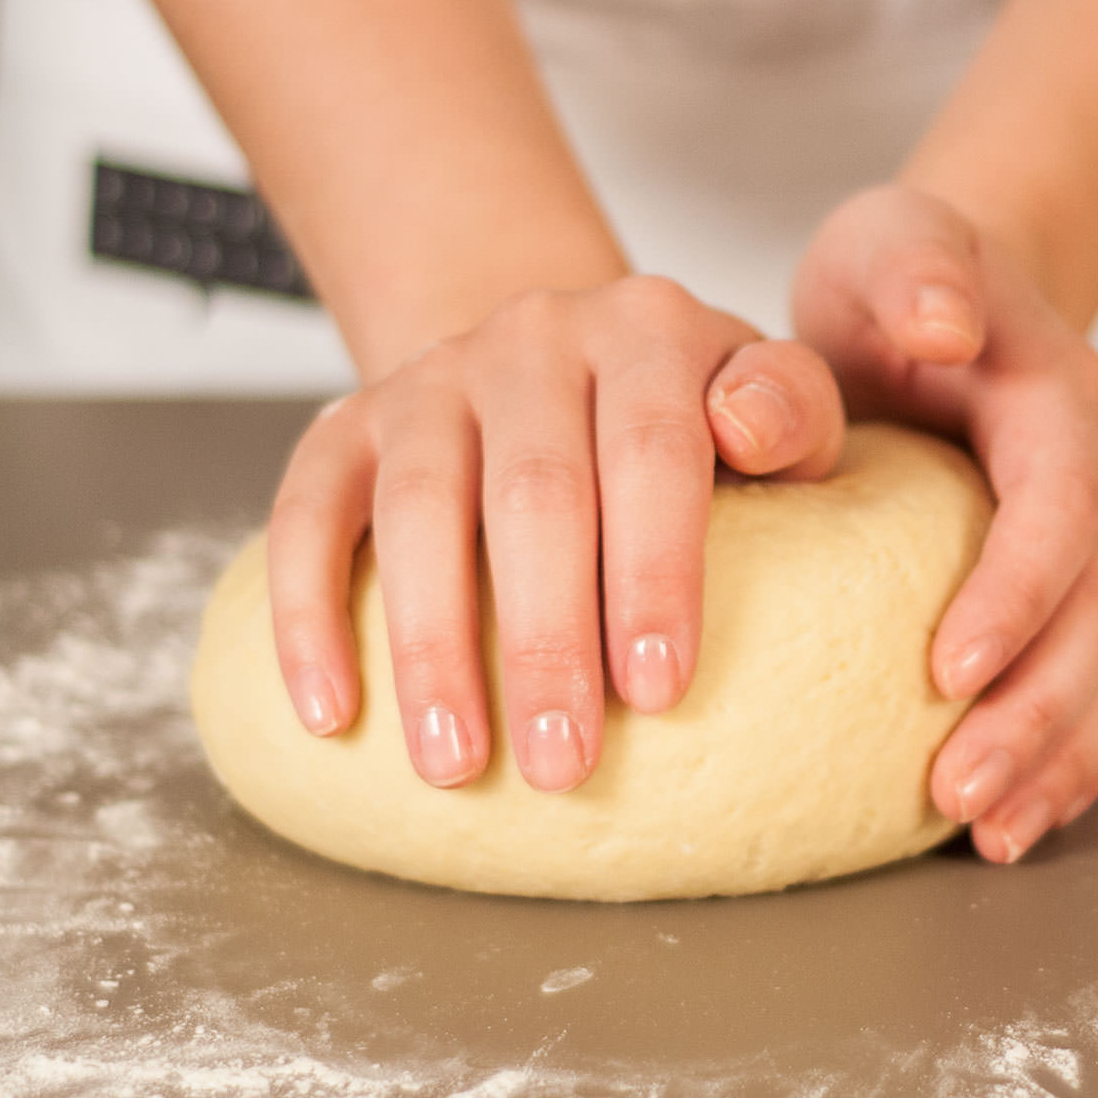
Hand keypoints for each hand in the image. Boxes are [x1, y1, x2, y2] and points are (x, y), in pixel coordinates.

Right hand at [268, 276, 845, 792]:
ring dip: (430, 646)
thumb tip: (747, 430)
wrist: (556, 361)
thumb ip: (790, 413)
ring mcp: (431, 378)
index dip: (654, 572)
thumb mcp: (764, 401)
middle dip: (545, 640)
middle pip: (533, 492)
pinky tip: (330, 712)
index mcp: (647, 332)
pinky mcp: (347, 421)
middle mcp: (533, 339)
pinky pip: (307, 512)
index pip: (652, 449)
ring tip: (454, 765)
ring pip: (417, 508)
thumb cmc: (682, 418)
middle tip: (561, 766)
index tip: (657, 693)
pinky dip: (308, 615)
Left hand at [793, 185, 1097, 862]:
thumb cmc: (899, 282)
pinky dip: (1067, 760)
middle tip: (957, 793)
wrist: (953, 297)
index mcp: (1063, 404)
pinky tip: (1014, 823)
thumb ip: (910, 268)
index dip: (1016, 594)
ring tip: (989, 834)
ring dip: (1059, 757)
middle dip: (1039, 712)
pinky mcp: (1090, 591)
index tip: (946, 673)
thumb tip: (939, 318)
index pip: (1061, 511)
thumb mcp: (887, 244)